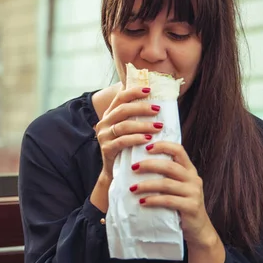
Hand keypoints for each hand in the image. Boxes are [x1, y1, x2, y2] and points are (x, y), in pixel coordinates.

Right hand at [90, 86, 161, 212]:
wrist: (116, 172)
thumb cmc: (128, 148)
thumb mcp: (130, 130)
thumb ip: (138, 117)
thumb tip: (158, 102)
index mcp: (110, 114)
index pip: (120, 97)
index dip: (134, 92)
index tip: (149, 90)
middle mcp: (104, 123)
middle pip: (123, 110)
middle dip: (141, 108)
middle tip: (157, 109)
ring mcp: (103, 136)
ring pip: (124, 126)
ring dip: (142, 125)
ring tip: (158, 127)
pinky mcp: (106, 149)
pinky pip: (122, 141)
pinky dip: (136, 139)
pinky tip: (147, 139)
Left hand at [129, 141, 218, 248]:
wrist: (197, 229)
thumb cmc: (181, 204)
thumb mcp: (177, 185)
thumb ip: (166, 174)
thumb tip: (138, 162)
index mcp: (189, 169)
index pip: (178, 150)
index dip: (163, 146)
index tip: (146, 147)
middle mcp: (193, 178)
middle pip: (170, 166)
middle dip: (149, 165)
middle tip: (133, 168)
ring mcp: (194, 193)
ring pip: (167, 184)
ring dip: (147, 185)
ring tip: (132, 188)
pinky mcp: (191, 207)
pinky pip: (169, 201)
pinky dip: (153, 200)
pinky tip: (142, 202)